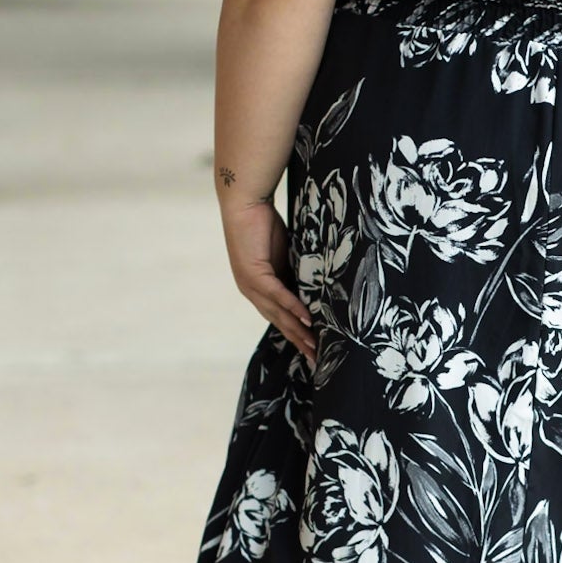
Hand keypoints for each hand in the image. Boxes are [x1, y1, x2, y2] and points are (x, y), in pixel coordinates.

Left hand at [220, 196, 317, 367]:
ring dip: (297, 331)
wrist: (244, 203)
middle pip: (279, 322)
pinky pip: (277, 295)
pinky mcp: (254, 273)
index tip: (313, 350)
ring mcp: (250, 284)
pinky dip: (292, 307)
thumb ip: (294, 272)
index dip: (296, 335)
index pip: (280, 317)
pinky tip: (306, 319)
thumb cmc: (263, 224)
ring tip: (315, 345)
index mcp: (258, 288)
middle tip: (317, 360)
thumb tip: (316, 285)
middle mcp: (252, 291)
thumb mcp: (283, 254)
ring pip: (278, 313)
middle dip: (299, 342)